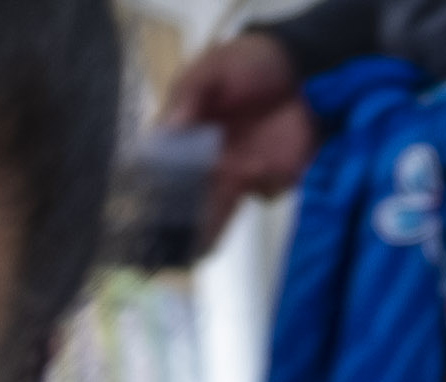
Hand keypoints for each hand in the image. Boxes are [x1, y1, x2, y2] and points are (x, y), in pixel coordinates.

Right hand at [165, 34, 320, 248]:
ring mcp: (242, 169)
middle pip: (187, 193)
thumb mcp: (213, 69)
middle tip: (160, 246)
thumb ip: (190, 95)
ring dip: (207, 229)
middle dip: (176, 220)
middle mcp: (210, 156)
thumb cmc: (252, 62)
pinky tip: (259, 168)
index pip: (162, 162)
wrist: (307, 68)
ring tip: (189, 254)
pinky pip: (262, 192)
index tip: (139, 205)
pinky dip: (260, 187)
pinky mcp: (274, 177)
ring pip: (219, 206)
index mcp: (187, 129)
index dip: (151, 184)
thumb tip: (167, 127)